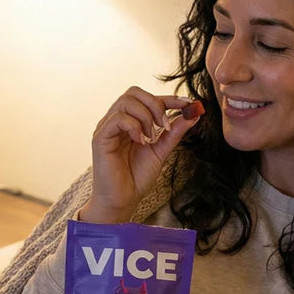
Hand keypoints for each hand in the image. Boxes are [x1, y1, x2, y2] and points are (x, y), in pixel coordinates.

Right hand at [80, 87, 202, 223]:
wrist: (123, 200)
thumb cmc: (137, 178)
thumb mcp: (161, 151)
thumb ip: (174, 132)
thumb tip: (193, 113)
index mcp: (130, 122)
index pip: (147, 99)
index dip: (168, 98)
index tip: (188, 104)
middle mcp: (116, 121)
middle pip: (134, 92)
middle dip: (155, 104)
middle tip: (166, 125)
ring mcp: (107, 128)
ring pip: (126, 102)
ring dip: (145, 116)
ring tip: (152, 137)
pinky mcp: (100, 138)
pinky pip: (118, 119)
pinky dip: (134, 126)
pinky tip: (141, 141)